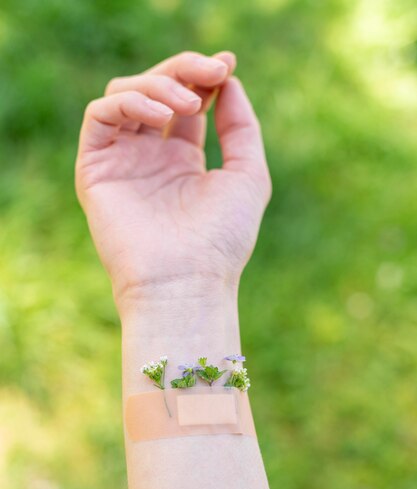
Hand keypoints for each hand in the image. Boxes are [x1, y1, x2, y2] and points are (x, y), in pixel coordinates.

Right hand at [75, 51, 270, 312]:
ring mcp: (121, 162)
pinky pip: (100, 116)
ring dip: (159, 84)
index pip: (185, 102)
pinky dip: (130, 102)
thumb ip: (241, 127)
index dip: (204, 76)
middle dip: (184, 70)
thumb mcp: (247, 176)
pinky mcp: (95, 170)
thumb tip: (229, 82)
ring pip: (125, 94)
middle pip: (156, 90)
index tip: (227, 65)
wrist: (187, 283)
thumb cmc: (221, 239)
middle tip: (213, 70)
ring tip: (189, 103)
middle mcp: (149, 159)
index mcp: (182, 161)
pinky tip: (162, 114)